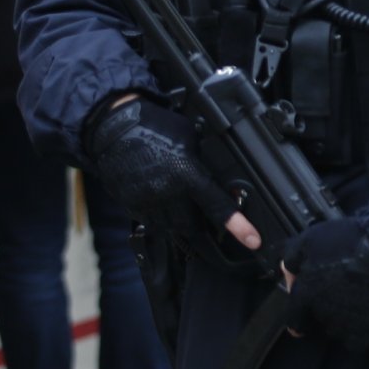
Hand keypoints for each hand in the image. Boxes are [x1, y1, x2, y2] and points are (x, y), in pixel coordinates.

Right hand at [84, 96, 259, 252]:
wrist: (115, 128)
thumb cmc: (157, 127)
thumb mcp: (191, 138)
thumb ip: (205, 161)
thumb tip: (224, 179)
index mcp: (187, 174)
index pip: (218, 206)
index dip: (238, 226)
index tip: (253, 241)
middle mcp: (167, 194)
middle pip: (194, 226)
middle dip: (203, 223)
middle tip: (206, 213)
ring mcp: (147, 203)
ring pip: (172, 228)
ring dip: (181, 222)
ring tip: (181, 204)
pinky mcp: (132, 207)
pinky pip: (152, 223)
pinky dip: (161, 218)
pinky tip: (162, 201)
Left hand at [281, 216, 368, 348]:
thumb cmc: (349, 242)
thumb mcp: (310, 239)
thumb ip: (292, 258)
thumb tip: (287, 270)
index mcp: (307, 294)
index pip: (294, 319)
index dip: (298, 318)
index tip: (304, 316)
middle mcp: (324, 314)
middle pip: (319, 321)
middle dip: (325, 310)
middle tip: (339, 292)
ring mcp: (348, 323)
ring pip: (339, 329)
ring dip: (343, 319)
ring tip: (356, 300)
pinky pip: (359, 338)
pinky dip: (362, 330)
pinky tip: (367, 315)